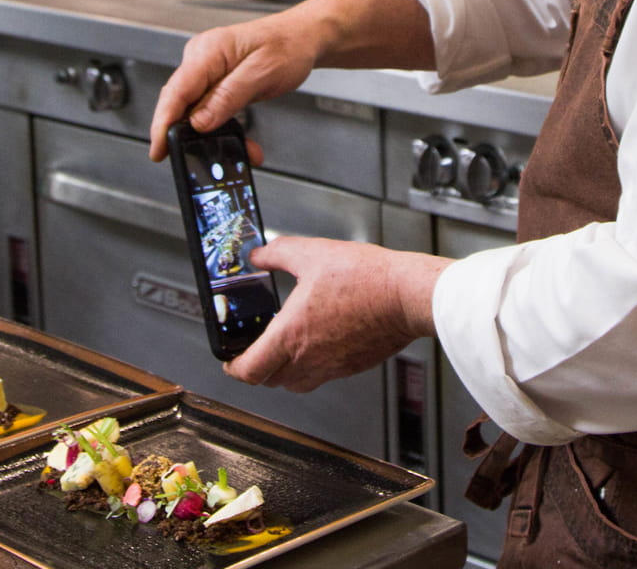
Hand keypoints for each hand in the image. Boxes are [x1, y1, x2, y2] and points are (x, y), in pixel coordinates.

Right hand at [148, 12, 322, 161]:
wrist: (303, 37)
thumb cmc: (288, 46)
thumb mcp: (261, 73)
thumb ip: (228, 97)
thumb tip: (199, 121)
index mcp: (208, 51)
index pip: (176, 90)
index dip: (163, 122)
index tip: (159, 148)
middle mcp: (202, 58)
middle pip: (178, 102)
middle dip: (182, 134)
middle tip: (190, 160)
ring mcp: (207, 70)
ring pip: (193, 109)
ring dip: (208, 134)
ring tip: (232, 152)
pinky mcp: (215, 80)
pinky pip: (208, 108)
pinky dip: (219, 127)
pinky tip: (236, 140)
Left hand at [223, 237, 449, 392]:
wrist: (407, 295)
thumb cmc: (367, 279)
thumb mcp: (312, 253)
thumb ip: (277, 254)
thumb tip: (257, 256)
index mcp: (292, 335)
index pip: (249, 371)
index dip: (233, 368)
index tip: (229, 359)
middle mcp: (309, 358)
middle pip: (269, 381)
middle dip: (257, 368)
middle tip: (254, 350)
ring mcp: (332, 366)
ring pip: (296, 383)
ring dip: (283, 371)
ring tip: (285, 347)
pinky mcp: (352, 366)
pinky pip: (323, 375)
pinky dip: (312, 365)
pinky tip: (320, 339)